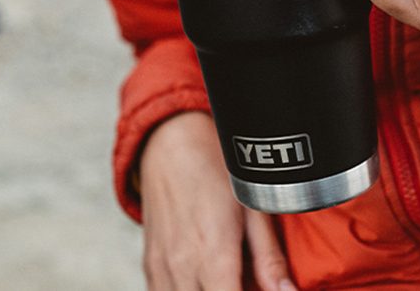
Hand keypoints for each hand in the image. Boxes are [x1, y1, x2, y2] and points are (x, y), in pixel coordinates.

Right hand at [139, 111, 295, 290]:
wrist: (172, 143)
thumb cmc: (217, 171)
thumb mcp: (254, 210)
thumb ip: (270, 259)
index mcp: (213, 256)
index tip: (260, 289)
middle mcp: (181, 268)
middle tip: (246, 280)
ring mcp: (161, 269)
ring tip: (229, 278)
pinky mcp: (149, 266)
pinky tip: (205, 280)